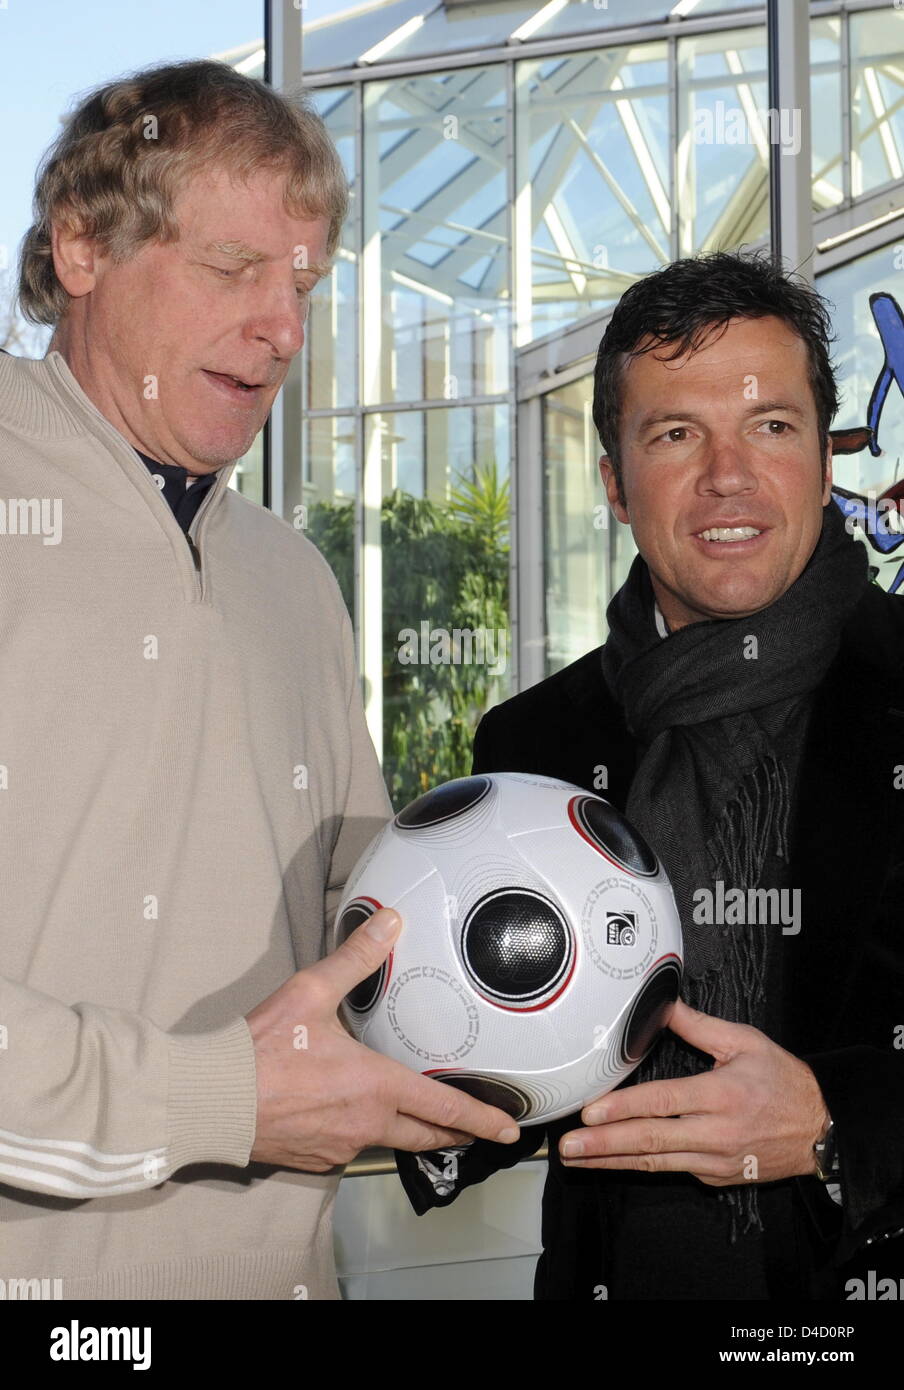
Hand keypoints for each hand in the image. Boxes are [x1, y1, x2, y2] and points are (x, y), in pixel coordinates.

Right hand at [245, 908, 520, 1171]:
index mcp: (375, 1086)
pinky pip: (349, 1146)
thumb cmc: (262, 1050)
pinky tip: (347, 1116)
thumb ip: (356, 958)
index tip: (507, 1130)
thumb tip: (390, 921)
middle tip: (478, 1133)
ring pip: (387, 1141)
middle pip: (425, 1136)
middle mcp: (366, 1123)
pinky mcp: (315, 1159)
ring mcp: (340, 1146)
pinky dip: (360, 1132)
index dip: (480, 1120)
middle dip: (456, 1135)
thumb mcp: (311, 992)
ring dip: (406, 1132)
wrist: (213, 1099)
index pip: (444, 1109)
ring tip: (416, 1119)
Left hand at [558, 999, 830, 1185]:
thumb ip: (700, 1026)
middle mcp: (716, 1131)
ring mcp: (716, 1159)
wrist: (821, 1130)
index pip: (662, 1102)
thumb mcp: (746, 1042)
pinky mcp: (717, 1175)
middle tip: (570, 1146)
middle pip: (651, 1140)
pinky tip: (614, 1163)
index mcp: (720, 1094)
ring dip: (613, 1163)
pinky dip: (642, 1167)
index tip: (591, 1113)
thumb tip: (664, 1005)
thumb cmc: (784, 1082)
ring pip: (656, 1163)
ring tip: (579, 1160)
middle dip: (604, 1145)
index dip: (623, 1109)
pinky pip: (674, 1170)